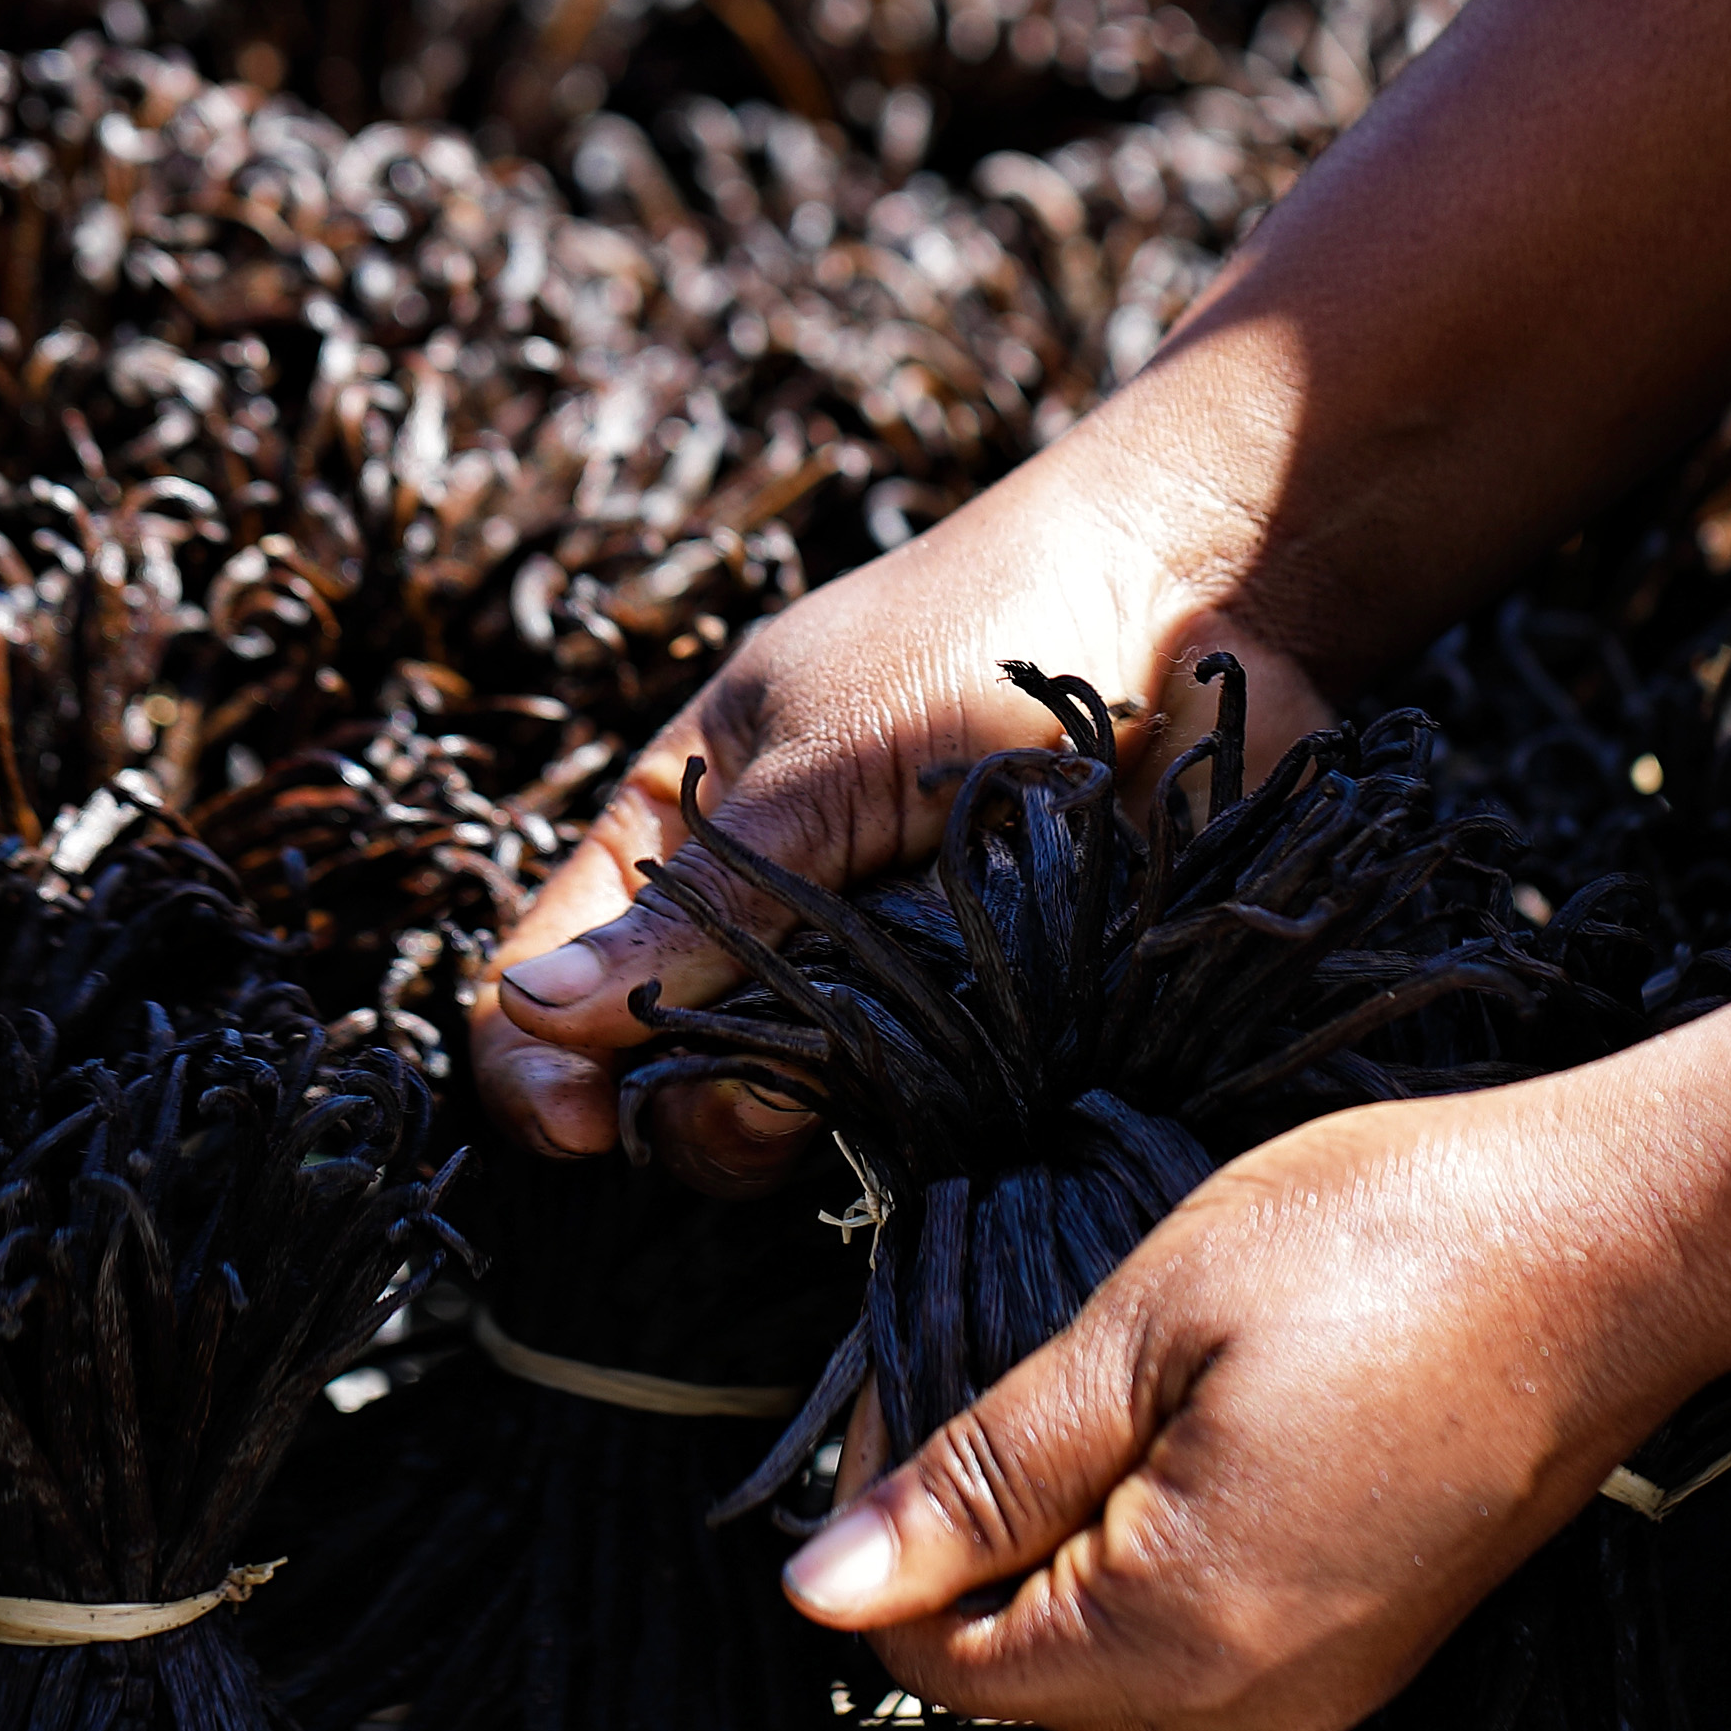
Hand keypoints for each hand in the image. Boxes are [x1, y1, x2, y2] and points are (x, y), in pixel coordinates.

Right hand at [471, 456, 1330, 1181]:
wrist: (1194, 602)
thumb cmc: (986, 629)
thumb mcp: (818, 764)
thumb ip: (702, 906)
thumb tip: (536, 1019)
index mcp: (683, 831)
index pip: (546, 984)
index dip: (537, 1071)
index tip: (585, 1128)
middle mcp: (767, 922)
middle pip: (663, 1083)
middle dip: (688, 1108)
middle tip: (761, 1086)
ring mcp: (878, 979)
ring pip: (791, 1115)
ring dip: (810, 1109)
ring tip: (877, 1056)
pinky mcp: (991, 1020)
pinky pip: (927, 1110)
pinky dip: (928, 1105)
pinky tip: (966, 1063)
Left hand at [770, 1080, 1728, 1730]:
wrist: (1630, 1236)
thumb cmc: (1401, 1242)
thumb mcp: (1149, 1323)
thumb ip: (983, 1475)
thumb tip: (821, 1590)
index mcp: (1182, 1635)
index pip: (939, 1664)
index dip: (888, 1532)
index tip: (916, 1381)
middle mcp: (1256, 1700)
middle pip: (1024, 1678)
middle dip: (976, 1539)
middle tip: (1002, 1359)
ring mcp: (1333, 1680)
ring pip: (1116, 1660)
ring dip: (1069, 1542)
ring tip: (1112, 1378)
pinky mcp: (1382, 1638)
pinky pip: (1212, 1639)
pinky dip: (1160, 1551)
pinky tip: (1196, 1419)